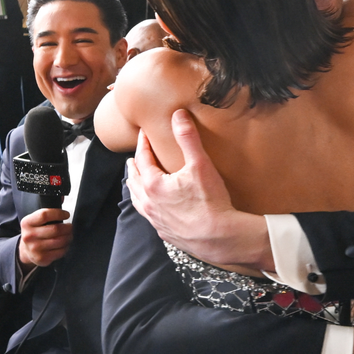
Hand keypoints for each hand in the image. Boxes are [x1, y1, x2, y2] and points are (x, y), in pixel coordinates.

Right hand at [17, 208, 72, 267]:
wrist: (26, 250)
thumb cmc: (35, 231)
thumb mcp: (36, 219)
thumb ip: (48, 208)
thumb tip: (61, 194)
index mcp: (27, 222)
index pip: (45, 214)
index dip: (59, 213)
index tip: (66, 214)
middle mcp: (29, 236)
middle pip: (55, 229)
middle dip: (68, 227)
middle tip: (71, 226)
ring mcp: (34, 248)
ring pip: (60, 241)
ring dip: (69, 237)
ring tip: (69, 234)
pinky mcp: (41, 258)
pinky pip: (60, 252)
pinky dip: (66, 247)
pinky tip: (65, 244)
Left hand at [127, 110, 271, 269]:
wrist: (219, 238)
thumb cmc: (210, 202)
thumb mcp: (200, 165)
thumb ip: (188, 138)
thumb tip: (178, 115)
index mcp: (153, 185)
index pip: (142, 159)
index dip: (142, 144)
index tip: (142, 134)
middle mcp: (149, 203)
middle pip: (134, 181)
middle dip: (134, 167)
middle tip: (134, 158)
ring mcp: (155, 220)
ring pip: (137, 200)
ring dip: (135, 187)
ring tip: (135, 180)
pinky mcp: (164, 232)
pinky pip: (148, 216)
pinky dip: (145, 205)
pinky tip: (153, 206)